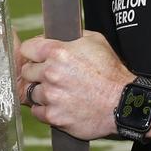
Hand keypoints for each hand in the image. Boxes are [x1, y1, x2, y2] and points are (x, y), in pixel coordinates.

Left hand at [17, 30, 133, 140]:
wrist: (124, 103)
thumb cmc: (111, 73)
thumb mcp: (95, 41)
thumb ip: (71, 35)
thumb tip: (57, 34)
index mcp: (58, 52)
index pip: (27, 48)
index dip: (33, 52)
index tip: (38, 57)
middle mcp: (51, 73)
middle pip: (26, 71)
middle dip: (37, 72)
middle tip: (51, 76)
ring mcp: (52, 96)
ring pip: (31, 92)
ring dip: (42, 92)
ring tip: (59, 92)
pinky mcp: (54, 116)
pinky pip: (37, 111)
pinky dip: (45, 109)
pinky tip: (59, 105)